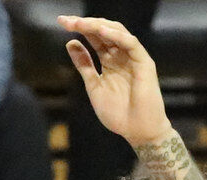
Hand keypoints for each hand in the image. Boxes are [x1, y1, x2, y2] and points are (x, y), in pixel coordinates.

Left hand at [58, 16, 171, 145]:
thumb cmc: (118, 113)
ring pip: (117, 32)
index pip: (95, 38)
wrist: (137, 131)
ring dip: (98, 26)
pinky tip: (101, 31)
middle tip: (67, 21)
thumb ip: (84, 65)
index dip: (80, 29)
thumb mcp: (94, 86)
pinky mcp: (144, 63)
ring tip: (80, 23)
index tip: (62, 23)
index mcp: (110, 61)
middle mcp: (121, 56)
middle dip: (85, 24)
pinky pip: (131, 44)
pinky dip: (117, 36)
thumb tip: (70, 43)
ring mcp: (133, 58)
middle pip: (104, 31)